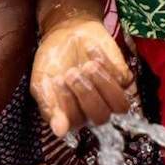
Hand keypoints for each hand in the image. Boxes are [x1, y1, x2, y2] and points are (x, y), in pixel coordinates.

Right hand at [30, 17, 131, 136]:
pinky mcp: (122, 76)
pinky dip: (107, 63)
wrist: (66, 32)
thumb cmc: (51, 60)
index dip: (69, 104)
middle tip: (72, 72)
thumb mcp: (41, 82)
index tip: (57, 79)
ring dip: (104, 84)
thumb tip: (59, 132)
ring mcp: (110, 94)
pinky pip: (123, 79)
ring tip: (87, 65)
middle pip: (101, 117)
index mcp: (71, 115)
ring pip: (119, 105)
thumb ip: (49, 105)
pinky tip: (91, 49)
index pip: (76, 124)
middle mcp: (93, 109)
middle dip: (87, 94)